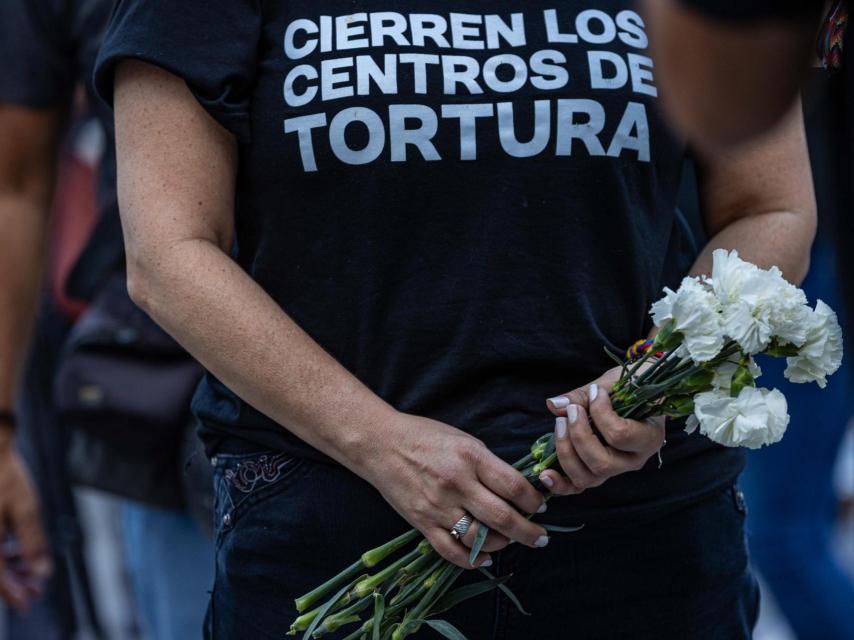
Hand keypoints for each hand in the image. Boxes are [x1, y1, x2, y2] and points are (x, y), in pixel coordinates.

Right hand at [0, 437, 51, 610]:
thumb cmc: (6, 478)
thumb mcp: (26, 510)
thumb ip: (34, 542)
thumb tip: (43, 571)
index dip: (13, 592)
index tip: (29, 602)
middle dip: (16, 581)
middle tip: (37, 589)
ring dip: (12, 567)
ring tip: (33, 571)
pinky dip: (4, 552)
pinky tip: (20, 552)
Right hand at [359, 413, 548, 568]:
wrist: (380, 444)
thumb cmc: (425, 436)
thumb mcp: (464, 439)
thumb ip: (489, 464)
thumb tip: (517, 490)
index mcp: (471, 457)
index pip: (514, 487)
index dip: (534, 501)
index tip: (541, 506)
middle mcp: (457, 483)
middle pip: (503, 517)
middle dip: (528, 532)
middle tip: (541, 537)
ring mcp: (438, 506)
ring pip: (480, 538)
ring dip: (503, 544)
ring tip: (511, 541)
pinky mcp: (422, 523)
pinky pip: (451, 551)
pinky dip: (472, 559)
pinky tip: (484, 557)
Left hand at [540, 368, 665, 494]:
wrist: (638, 393)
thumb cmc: (630, 386)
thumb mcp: (612, 383)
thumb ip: (584, 395)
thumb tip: (554, 405)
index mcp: (648, 438)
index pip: (620, 435)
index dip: (600, 413)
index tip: (596, 392)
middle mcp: (633, 460)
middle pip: (601, 463)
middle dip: (579, 435)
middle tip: (572, 410)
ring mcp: (615, 470)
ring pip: (588, 477)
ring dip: (566, 451)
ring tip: (559, 424)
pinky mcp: (597, 472)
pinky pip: (578, 487)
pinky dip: (560, 484)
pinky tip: (544, 474)